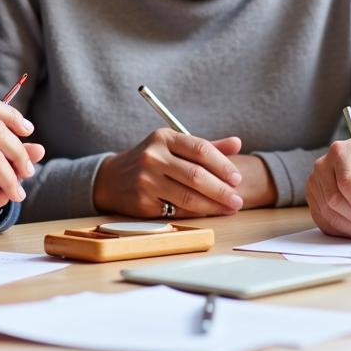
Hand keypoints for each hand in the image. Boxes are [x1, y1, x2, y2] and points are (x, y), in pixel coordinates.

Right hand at [92, 130, 244, 217]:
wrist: (112, 179)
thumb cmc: (152, 160)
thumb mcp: (173, 146)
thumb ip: (205, 146)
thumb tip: (237, 143)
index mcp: (163, 137)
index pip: (200, 149)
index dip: (222, 164)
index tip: (237, 178)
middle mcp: (153, 156)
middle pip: (196, 175)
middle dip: (221, 189)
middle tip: (238, 199)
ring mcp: (146, 180)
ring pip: (188, 196)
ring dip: (214, 205)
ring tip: (230, 208)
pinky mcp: (142, 202)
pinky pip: (176, 211)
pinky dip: (197, 214)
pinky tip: (210, 213)